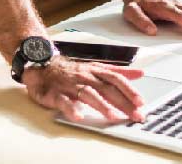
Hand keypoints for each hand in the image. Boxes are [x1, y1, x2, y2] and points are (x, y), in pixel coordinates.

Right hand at [22, 55, 145, 122]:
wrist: (41, 66)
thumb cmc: (71, 71)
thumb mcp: (96, 68)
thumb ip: (118, 72)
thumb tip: (139, 73)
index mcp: (95, 71)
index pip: (116, 79)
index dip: (129, 90)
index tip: (141, 102)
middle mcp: (85, 77)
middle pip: (106, 88)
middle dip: (122, 102)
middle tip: (135, 115)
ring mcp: (70, 85)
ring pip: (87, 94)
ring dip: (101, 105)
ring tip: (112, 116)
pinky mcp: (55, 94)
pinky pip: (63, 101)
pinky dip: (71, 108)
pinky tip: (79, 116)